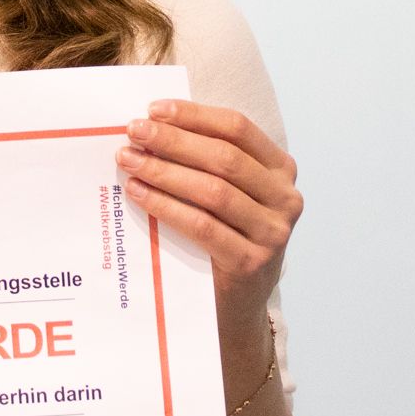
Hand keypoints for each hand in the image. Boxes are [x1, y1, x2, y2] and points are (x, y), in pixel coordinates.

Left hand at [115, 99, 302, 388]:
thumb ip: (206, 161)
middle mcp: (285, 198)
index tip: (154, 110)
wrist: (237, 305)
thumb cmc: (224, 237)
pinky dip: (167, 207)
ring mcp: (273, 233)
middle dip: (174, 141)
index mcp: (280, 170)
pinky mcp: (252, 263)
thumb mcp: (227, 194)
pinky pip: (202, 226)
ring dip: (165, 172)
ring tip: (129, 162)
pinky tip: (139, 195)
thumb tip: (153, 125)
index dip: (195, 115)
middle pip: (224, 157)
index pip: (238, 128)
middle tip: (134, 132)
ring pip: (213, 190)